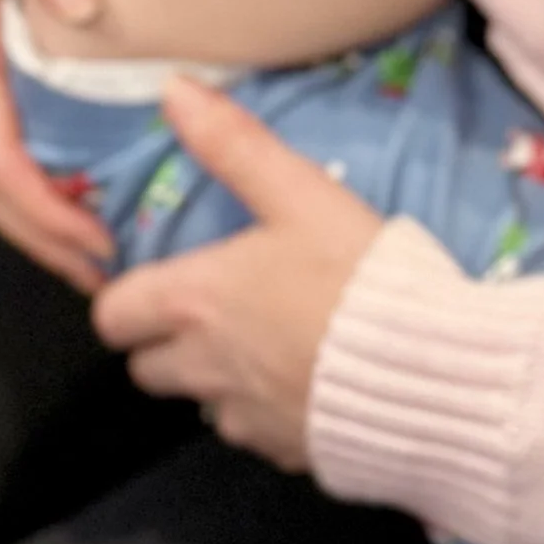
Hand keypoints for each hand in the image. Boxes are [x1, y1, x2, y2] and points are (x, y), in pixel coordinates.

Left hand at [91, 79, 386, 460]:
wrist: (431, 372)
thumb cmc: (358, 275)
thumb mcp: (301, 194)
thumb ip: (234, 144)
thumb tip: (174, 90)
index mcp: (195, 302)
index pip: (112, 316)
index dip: (127, 299)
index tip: (161, 281)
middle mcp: (205, 367)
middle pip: (145, 369)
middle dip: (166, 343)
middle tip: (214, 310)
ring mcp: (245, 419)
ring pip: (201, 402)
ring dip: (218, 378)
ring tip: (270, 342)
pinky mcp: (286, 452)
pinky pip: (256, 432)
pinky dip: (268, 410)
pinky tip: (310, 379)